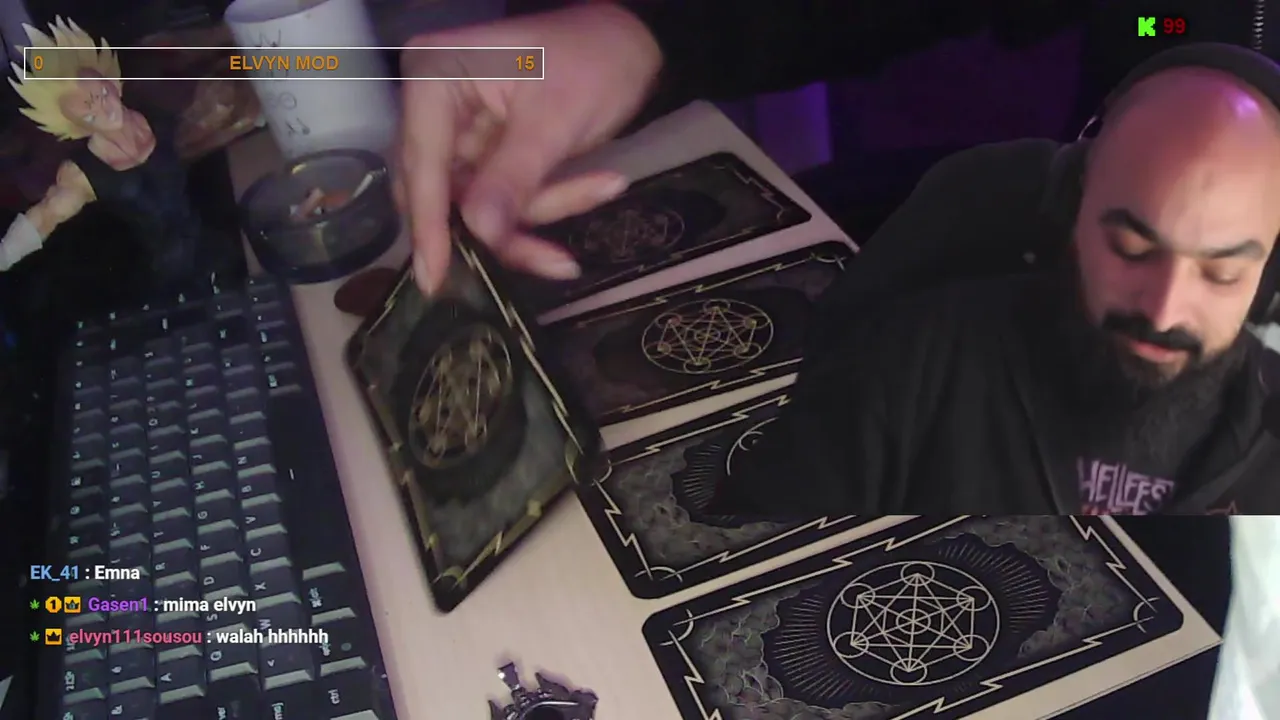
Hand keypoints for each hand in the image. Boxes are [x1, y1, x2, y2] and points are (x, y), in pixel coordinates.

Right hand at [396, 4, 662, 293]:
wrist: (633, 43)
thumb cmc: (591, 60)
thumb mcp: (554, 121)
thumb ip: (512, 179)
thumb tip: (478, 232)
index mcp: (434, 80)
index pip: (423, 164)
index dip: (430, 225)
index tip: (433, 277)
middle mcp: (434, 108)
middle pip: (445, 194)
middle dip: (503, 227)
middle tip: (550, 259)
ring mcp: (460, 134)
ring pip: (479, 206)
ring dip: (542, 210)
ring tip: (606, 186)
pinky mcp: (487, 156)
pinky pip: (505, 199)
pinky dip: (549, 202)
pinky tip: (600, 185)